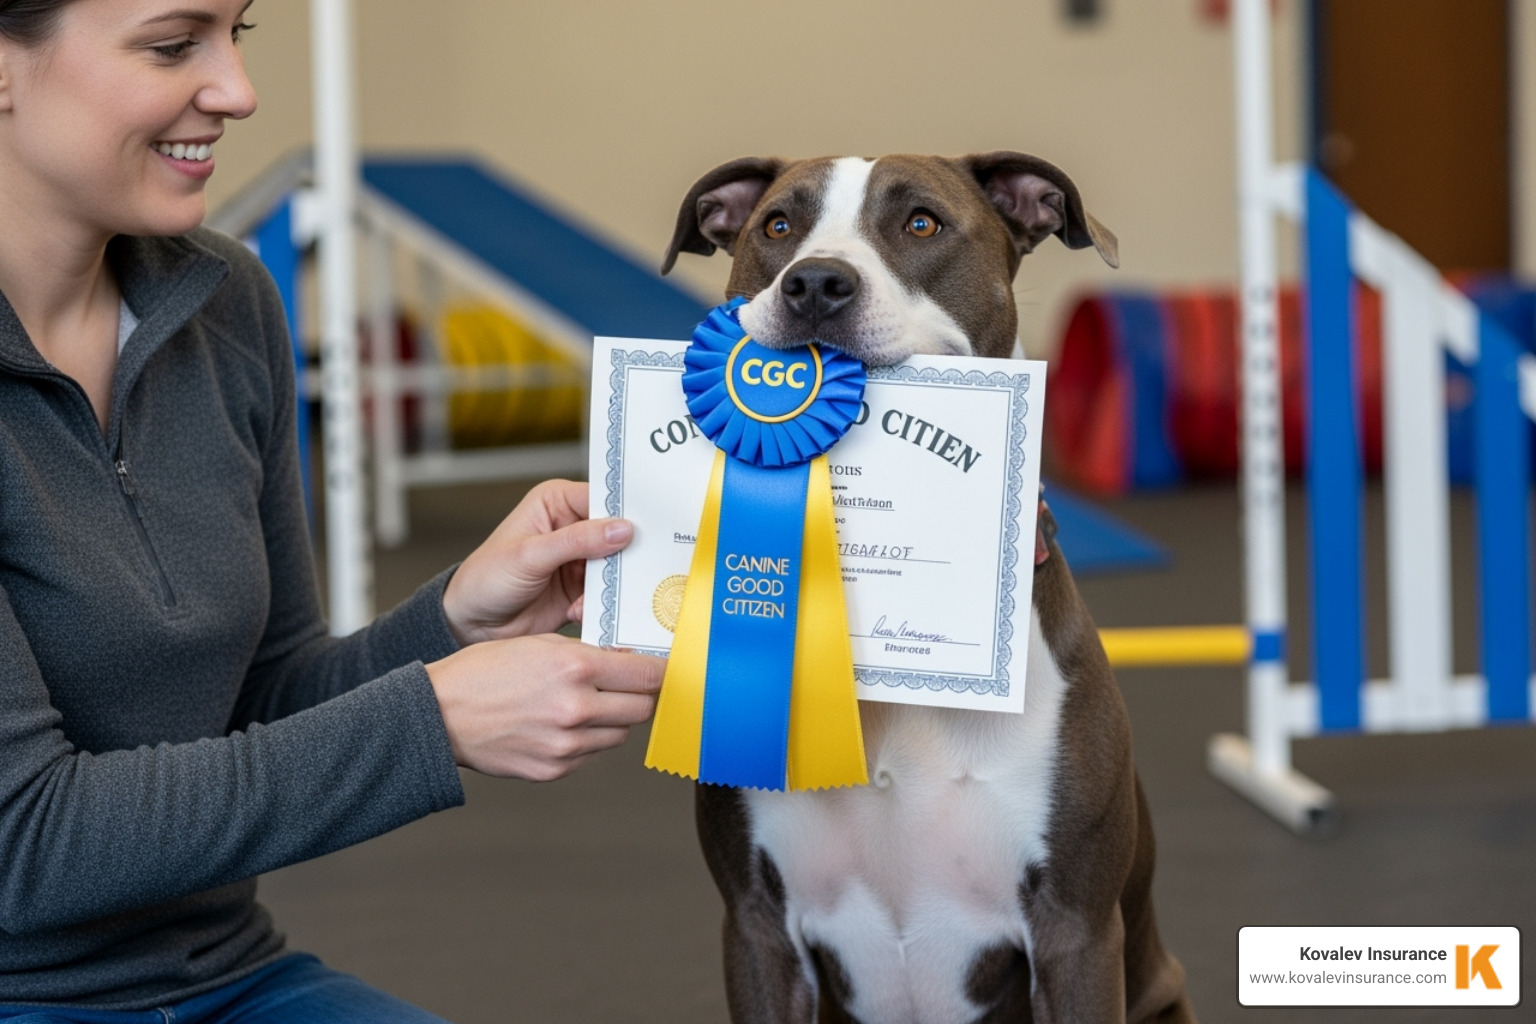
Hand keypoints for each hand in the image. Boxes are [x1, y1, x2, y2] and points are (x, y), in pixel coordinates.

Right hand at [426, 634, 664, 780]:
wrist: (440, 714)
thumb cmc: (485, 672)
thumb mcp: (541, 643)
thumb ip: (589, 654)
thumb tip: (629, 663)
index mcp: (575, 668)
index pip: (648, 675)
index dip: (658, 671)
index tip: (659, 669)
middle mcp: (576, 708)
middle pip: (642, 708)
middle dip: (638, 695)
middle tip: (624, 686)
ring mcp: (567, 744)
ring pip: (619, 734)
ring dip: (612, 719)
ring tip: (583, 705)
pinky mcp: (555, 769)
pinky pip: (591, 754)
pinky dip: (586, 740)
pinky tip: (559, 725)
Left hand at [442, 480, 631, 645]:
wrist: (473, 624)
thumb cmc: (486, 579)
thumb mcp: (529, 555)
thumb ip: (577, 541)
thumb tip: (621, 528)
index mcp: (557, 502)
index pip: (604, 497)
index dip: (626, 511)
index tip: (648, 528)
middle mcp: (574, 525)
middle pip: (618, 532)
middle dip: (625, 553)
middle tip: (634, 569)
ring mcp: (581, 558)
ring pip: (617, 565)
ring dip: (611, 584)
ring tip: (591, 598)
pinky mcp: (584, 588)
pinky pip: (608, 592)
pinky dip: (600, 604)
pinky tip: (577, 611)